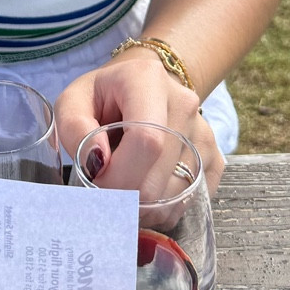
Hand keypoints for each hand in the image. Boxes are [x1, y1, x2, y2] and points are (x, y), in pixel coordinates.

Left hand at [54, 46, 224, 195]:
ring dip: (144, 206)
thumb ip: (74, 128)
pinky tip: (146, 193)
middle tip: (104, 188)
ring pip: (177, 194)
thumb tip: (97, 163)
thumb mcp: (73, 101)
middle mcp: (184, 103)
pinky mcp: (216, 157)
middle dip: (125, 196)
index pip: (146, 140)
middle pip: (160, 175)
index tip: (96, 180)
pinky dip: (164, 209)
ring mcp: (204, 132)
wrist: (142, 87)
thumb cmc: (103, 96)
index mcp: (147, 80)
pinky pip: (191, 200)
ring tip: (125, 185)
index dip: (119, 174)